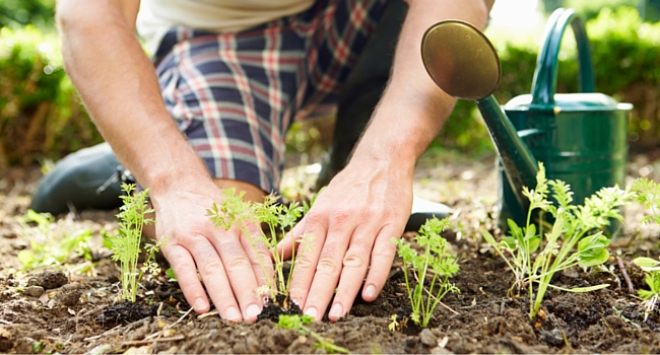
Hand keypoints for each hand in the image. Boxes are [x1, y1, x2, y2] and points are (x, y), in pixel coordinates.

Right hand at [150, 178, 271, 321]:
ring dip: (224, 295)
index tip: (272, 303)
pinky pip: (183, 268)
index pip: (257, 254)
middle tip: (256, 316)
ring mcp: (195, 235)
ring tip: (234, 318)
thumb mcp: (238, 216)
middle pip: (237, 263)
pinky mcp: (172, 243)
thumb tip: (269, 279)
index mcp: (241, 222)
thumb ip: (252, 243)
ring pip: (212, 268)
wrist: (178, 184)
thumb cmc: (214, 208)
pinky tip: (202, 308)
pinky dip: (193, 289)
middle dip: (248, 292)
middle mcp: (220, 227)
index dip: (265, 280)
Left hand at [280, 158, 412, 320]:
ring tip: (336, 314)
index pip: (306, 256)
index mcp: (320, 218)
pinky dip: (376, 274)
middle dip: (317, 292)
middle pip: (327, 262)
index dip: (299, 283)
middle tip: (310, 317)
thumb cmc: (347, 188)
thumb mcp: (319, 206)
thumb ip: (299, 234)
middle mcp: (341, 221)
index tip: (291, 307)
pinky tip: (369, 294)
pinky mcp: (391, 224)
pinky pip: (384, 252)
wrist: (381, 160)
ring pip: (354, 260)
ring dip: (345, 290)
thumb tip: (273, 256)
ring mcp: (367, 223)